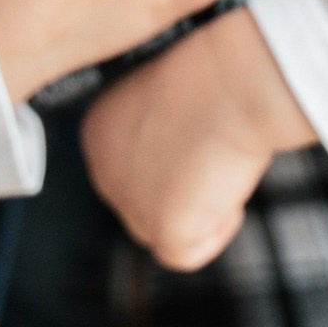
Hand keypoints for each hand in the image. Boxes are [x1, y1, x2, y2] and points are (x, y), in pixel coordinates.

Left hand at [80, 6, 316, 270]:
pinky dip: (216, 230)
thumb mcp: (164, 101)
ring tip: (218, 166)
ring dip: (198, 207)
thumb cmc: (210, 75)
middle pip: (143, 205)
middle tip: (212, 157)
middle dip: (181, 190)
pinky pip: (189, 252)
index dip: (171, 164)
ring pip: (165, 230)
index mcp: (96, 130)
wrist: (231, 81)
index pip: (129, 172)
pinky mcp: (160, 228)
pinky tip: (226, 191)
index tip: (197, 141)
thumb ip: (154, 134)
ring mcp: (126, 201)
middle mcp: (100, 167)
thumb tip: (174, 169)